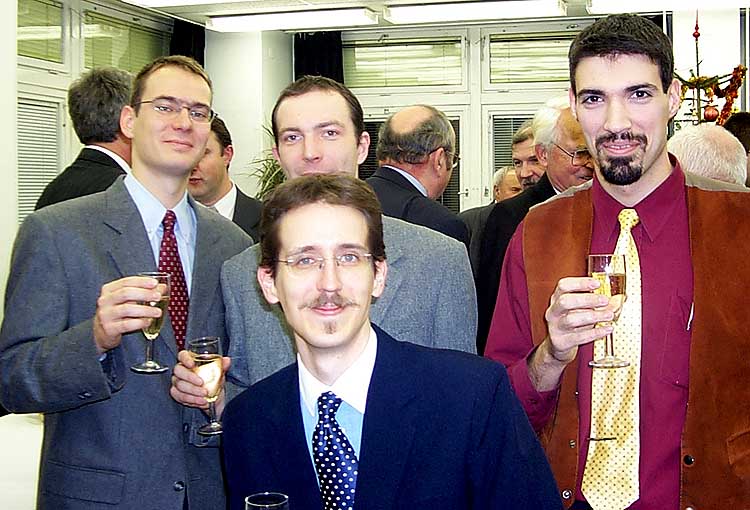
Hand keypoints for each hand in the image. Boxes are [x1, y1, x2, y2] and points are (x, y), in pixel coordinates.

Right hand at [92, 276, 164, 353]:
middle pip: (126, 293)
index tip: (155, 283)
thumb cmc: (117, 312)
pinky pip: (127, 324)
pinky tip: (148, 321)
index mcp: (109, 290)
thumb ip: (143, 292)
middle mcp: (105, 301)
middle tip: (158, 297)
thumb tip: (162, 287)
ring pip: (127, 309)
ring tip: (157, 312)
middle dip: (145, 294)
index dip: (141, 281)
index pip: (126, 282)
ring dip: (145, 310)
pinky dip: (140, 322)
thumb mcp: (128, 300)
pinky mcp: (109, 328)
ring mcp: (105, 315)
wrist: (101, 332)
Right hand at [171, 350, 230, 417]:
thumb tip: (226, 360)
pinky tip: (200, 400)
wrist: (213, 398)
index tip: (192, 364)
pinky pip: (179, 396)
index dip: (185, 359)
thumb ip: (222, 366)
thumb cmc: (213, 382)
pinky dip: (191, 399)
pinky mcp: (176, 394)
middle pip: (178, 370)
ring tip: (204, 394)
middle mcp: (181, 371)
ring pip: (179, 385)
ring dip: (193, 390)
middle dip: (190, 377)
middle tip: (201, 383)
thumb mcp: (219, 373)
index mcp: (190, 362)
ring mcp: (177, 382)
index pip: (182, 355)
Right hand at [528, 277, 612, 391]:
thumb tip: (618, 299)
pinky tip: (607, 329)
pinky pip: (578, 337)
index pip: (564, 285)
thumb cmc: (573, 324)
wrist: (560, 346)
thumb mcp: (584, 310)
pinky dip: (595, 333)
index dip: (580, 283)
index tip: (597, 284)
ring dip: (593, 316)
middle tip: (605, 301)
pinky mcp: (561, 341)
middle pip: (565, 301)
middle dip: (587, 299)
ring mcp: (555, 327)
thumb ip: (601, 304)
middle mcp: (553, 311)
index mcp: (557, 298)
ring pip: (571, 319)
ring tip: (609, 315)